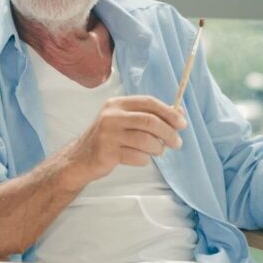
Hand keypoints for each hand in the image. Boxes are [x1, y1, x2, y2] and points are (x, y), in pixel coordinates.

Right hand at [62, 95, 185, 187]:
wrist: (80, 159)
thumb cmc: (108, 139)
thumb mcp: (125, 121)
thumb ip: (149, 116)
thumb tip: (179, 113)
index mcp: (117, 104)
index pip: (148, 102)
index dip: (169, 112)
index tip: (182, 123)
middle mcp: (111, 116)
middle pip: (149, 121)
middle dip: (168, 133)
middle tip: (177, 143)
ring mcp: (107, 134)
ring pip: (145, 140)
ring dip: (157, 148)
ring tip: (157, 152)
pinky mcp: (106, 152)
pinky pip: (137, 156)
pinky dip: (144, 159)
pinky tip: (140, 158)